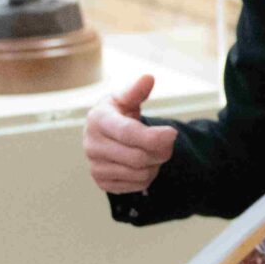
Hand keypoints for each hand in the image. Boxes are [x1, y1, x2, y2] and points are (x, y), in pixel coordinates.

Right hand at [83, 75, 178, 193]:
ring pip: (139, 173)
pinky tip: (143, 164)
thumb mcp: (125, 99)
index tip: (173, 133)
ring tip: (152, 152)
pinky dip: (147, 177)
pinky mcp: (102, 182)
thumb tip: (148, 78)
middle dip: (160, 151)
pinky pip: (136, 186)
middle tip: (169, 143)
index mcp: (97, 119)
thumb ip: (136, 91)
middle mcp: (91, 145)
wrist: (104, 135)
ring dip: (155, 164)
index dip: (153, 136)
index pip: (127, 133)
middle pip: (137, 157)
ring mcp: (95, 166)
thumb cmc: (117, 113)